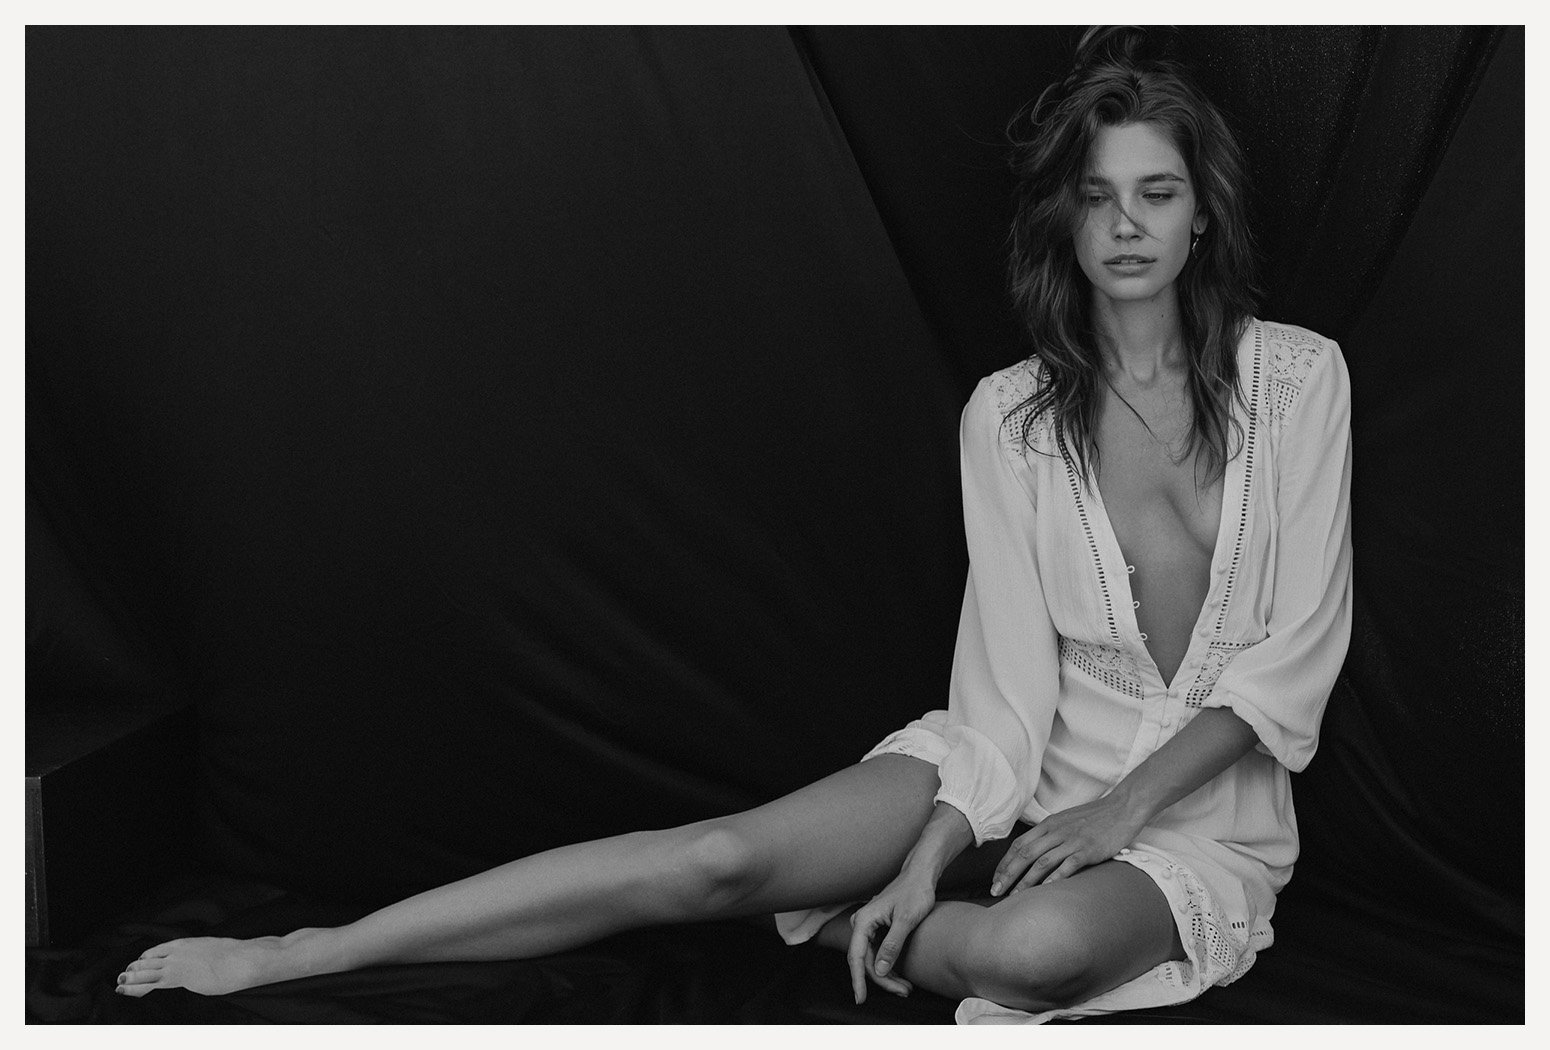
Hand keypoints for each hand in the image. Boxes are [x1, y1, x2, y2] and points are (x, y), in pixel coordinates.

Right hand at [845, 871, 934, 1003]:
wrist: (921, 874)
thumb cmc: (915, 892)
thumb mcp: (906, 920)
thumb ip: (892, 945)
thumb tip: (879, 971)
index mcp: (864, 920)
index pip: (856, 957)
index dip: (858, 980)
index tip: (861, 999)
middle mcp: (862, 923)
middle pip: (866, 960)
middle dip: (883, 980)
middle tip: (903, 991)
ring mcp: (869, 925)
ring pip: (872, 958)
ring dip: (887, 975)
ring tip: (906, 987)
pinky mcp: (877, 927)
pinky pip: (878, 951)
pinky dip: (889, 964)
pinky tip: (900, 974)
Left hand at [990, 790, 1146, 895]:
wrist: (1122, 807)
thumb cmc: (1095, 817)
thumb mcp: (1066, 821)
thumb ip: (1051, 835)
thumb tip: (1035, 852)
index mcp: (1049, 824)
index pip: (1019, 844)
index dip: (1005, 863)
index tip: (996, 879)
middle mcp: (1056, 831)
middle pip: (1024, 854)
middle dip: (1007, 874)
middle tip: (996, 891)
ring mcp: (1072, 840)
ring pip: (1041, 862)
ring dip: (1025, 881)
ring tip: (1015, 897)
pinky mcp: (1088, 849)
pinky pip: (1067, 865)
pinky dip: (1054, 879)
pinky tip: (1044, 892)